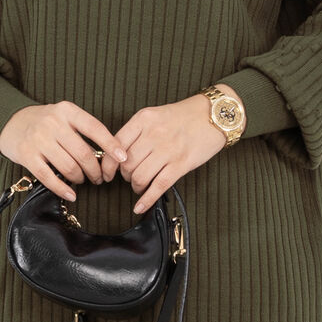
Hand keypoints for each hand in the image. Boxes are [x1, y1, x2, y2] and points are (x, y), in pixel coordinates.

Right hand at [0, 100, 127, 203]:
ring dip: (80, 179)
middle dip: (95, 170)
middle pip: (83, 153)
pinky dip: (62, 189)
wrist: (11, 122)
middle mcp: (52, 123)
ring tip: (82, 180)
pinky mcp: (26, 155)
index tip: (123, 158)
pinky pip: (48, 177)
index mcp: (67, 111)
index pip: (95, 128)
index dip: (111, 144)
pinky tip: (71, 194)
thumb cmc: (45, 122)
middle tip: (99, 178)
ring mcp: (38, 139)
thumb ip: (83, 130)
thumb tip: (110, 153)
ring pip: (68, 167)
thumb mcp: (65, 116)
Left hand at [107, 93, 233, 215]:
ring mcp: (168, 149)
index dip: (108, 164)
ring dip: (136, 186)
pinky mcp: (181, 163)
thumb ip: (137, 132)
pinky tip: (140, 207)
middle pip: (126, 164)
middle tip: (130, 176)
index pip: (115, 145)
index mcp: (143, 119)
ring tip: (140, 185)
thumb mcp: (155, 115)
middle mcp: (154, 133)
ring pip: (139, 176)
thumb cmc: (184, 116)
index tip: (107, 173)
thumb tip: (118, 155)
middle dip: (125, 175)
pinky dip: (146, 199)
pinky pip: (158, 186)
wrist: (214, 115)